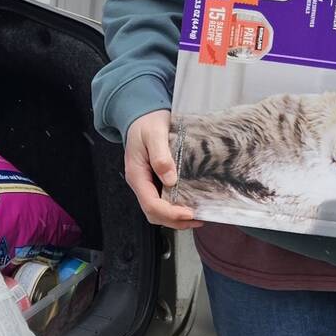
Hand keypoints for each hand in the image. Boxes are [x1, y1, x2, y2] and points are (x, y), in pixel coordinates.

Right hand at [123, 111, 202, 230]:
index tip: (189, 213)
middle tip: (198, 219)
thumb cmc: (148, 122)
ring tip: (197, 217)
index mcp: (137, 175)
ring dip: (176, 218)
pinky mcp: (155, 181)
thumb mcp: (154, 133)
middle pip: (154, 213)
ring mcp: (147, 183)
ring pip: (158, 211)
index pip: (151, 204)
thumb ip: (161, 155)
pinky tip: (191, 206)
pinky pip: (163, 201)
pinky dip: (176, 209)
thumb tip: (170, 180)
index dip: (170, 213)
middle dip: (174, 220)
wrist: (142, 114)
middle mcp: (141, 183)